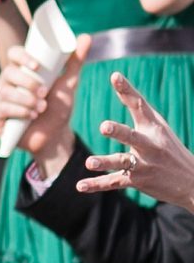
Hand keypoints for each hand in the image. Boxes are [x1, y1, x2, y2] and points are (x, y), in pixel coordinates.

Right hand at [0, 40, 80, 162]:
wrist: (53, 136)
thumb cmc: (58, 108)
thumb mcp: (69, 84)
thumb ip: (75, 61)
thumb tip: (86, 37)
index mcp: (22, 70)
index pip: (14, 54)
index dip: (22, 56)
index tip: (37, 66)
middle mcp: (7, 82)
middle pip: (8, 73)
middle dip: (28, 83)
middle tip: (44, 93)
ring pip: (5, 92)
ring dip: (25, 100)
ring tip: (41, 108)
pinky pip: (0, 109)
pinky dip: (17, 112)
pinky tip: (30, 117)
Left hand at [78, 68, 193, 208]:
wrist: (191, 180)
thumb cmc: (170, 150)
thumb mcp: (160, 129)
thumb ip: (140, 112)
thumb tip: (119, 83)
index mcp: (154, 127)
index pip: (139, 105)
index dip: (127, 90)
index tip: (115, 76)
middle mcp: (149, 144)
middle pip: (131, 136)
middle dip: (118, 132)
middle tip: (104, 126)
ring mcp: (143, 164)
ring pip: (121, 161)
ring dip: (104, 162)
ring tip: (89, 162)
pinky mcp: (138, 181)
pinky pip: (114, 182)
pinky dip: (96, 185)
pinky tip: (80, 186)